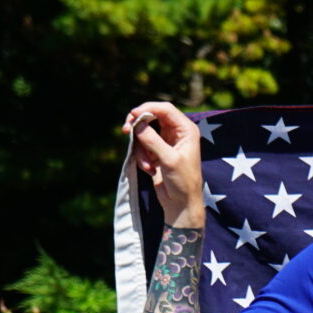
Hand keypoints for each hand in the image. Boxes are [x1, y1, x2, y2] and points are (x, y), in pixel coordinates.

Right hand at [123, 99, 205, 228]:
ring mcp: (165, 141)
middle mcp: (176, 132)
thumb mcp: (169, 160)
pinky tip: (149, 170)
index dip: (148, 108)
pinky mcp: (156, 152)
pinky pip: (142, 146)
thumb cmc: (183, 182)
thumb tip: (138, 124)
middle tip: (126, 131)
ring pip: (144, 133)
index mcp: (186, 130)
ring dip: (141, 149)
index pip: (165, 109)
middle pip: (151, 117)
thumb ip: (153, 140)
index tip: (132, 115)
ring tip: (148, 166)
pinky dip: (142, 157)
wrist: (180, 204)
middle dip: (138, 126)